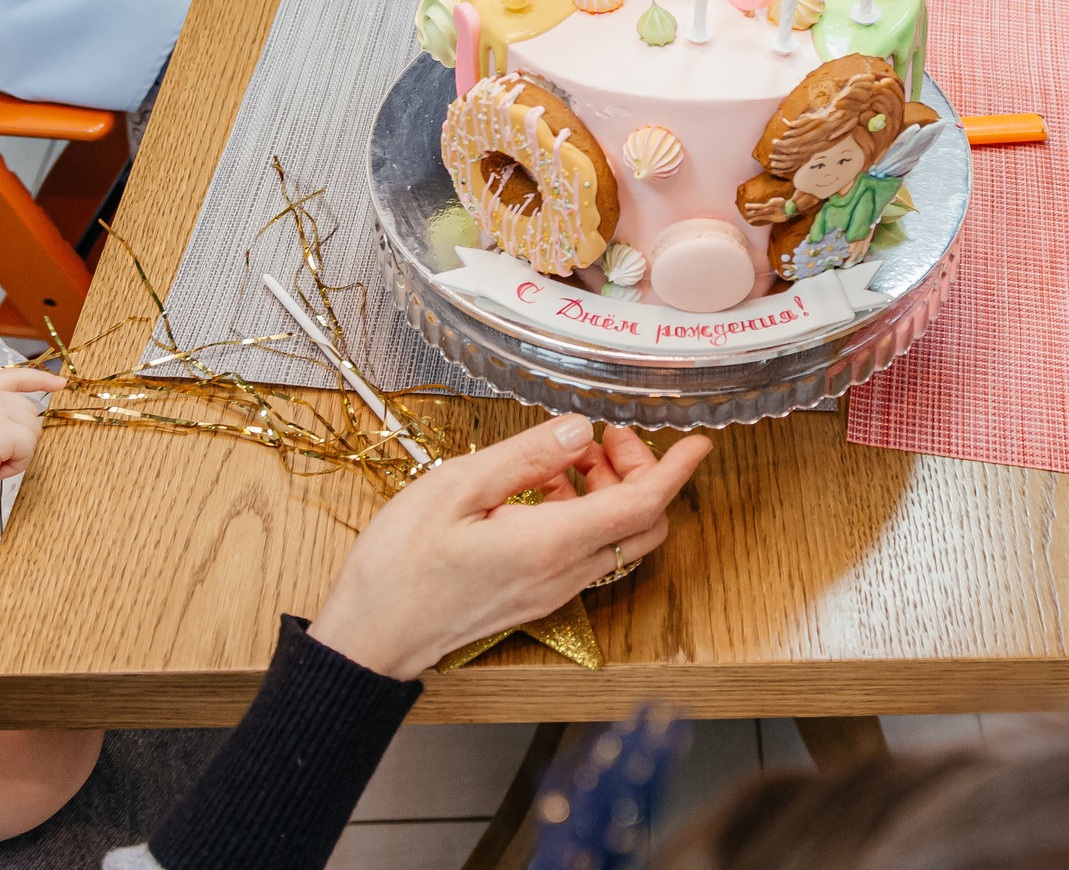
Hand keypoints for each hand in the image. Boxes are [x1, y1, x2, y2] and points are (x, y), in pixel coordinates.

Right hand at [0, 366, 65, 479]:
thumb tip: (9, 434)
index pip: (11, 377)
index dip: (38, 379)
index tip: (60, 383)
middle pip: (27, 411)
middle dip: (20, 437)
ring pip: (31, 429)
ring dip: (16, 453)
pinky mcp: (4, 428)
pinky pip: (28, 448)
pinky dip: (15, 465)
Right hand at [308, 414, 711, 680]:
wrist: (370, 638)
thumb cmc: (399, 566)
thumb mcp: (456, 488)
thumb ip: (525, 457)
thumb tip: (579, 430)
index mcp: (551, 545)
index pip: (641, 507)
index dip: (676, 470)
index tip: (698, 442)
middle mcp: (563, 574)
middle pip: (641, 524)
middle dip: (642, 473)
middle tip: (608, 437)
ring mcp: (551, 590)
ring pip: (614, 539)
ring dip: (609, 492)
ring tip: (566, 456)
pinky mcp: (535, 596)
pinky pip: (583, 553)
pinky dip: (582, 514)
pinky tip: (539, 488)